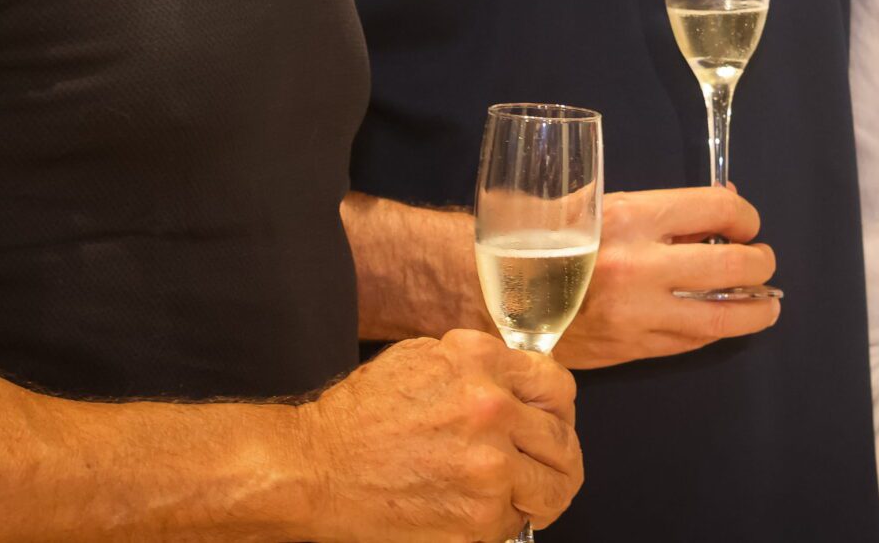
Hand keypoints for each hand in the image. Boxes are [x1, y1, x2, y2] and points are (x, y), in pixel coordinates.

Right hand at [306, 328, 581, 542]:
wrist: (315, 468)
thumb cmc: (359, 416)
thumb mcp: (423, 357)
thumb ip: (479, 365)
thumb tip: (518, 382)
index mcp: (482, 364)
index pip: (557, 386)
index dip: (558, 408)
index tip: (552, 421)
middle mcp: (492, 411)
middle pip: (563, 440)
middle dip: (559, 455)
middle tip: (549, 466)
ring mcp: (488, 469)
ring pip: (552, 487)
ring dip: (544, 493)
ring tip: (530, 497)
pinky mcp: (475, 519)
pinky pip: (514, 522)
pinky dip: (505, 520)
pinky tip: (482, 511)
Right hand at [552, 187, 780, 368]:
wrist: (500, 291)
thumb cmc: (551, 236)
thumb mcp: (603, 203)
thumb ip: (664, 206)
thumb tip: (725, 201)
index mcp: (632, 218)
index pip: (717, 208)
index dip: (745, 215)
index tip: (746, 224)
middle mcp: (639, 267)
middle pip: (732, 265)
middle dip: (760, 263)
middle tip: (762, 261)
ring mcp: (638, 314)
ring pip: (721, 318)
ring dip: (755, 310)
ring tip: (766, 303)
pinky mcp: (633, 349)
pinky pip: (692, 342)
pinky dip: (715, 330)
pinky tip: (724, 321)